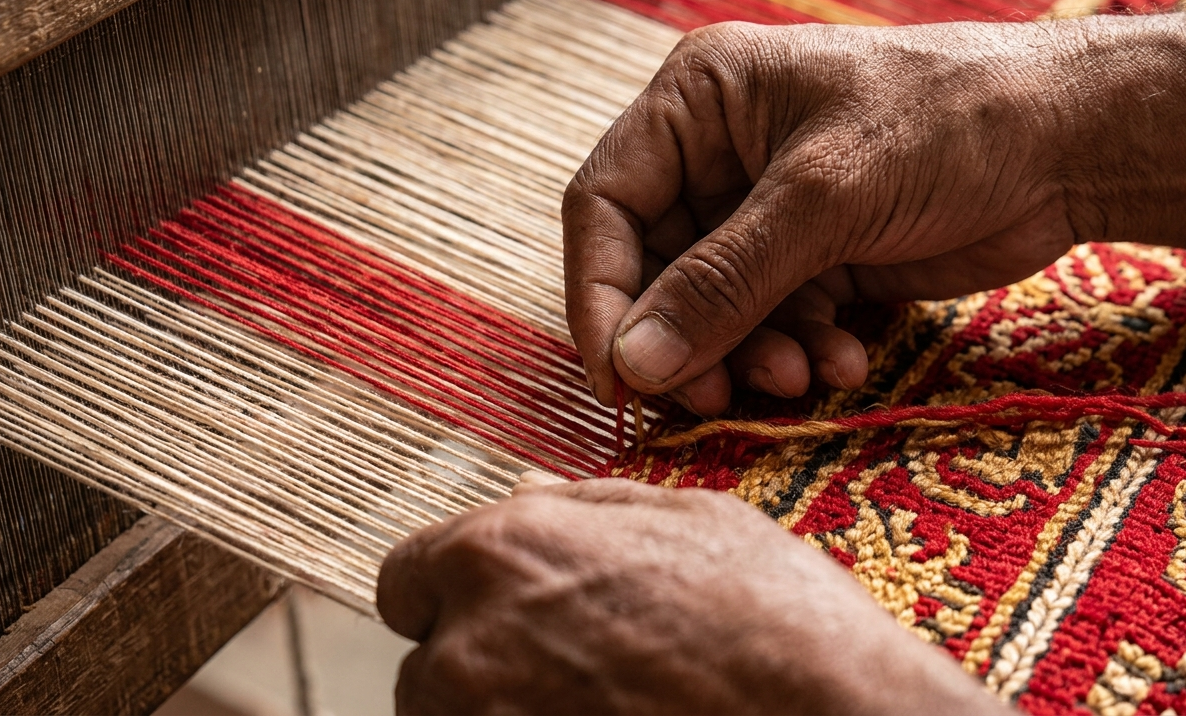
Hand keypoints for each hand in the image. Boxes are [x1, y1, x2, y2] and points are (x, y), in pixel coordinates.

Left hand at [377, 472, 1011, 715]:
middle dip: (480, 664)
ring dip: (502, 714)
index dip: (453, 593)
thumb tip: (524, 493)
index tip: (498, 612)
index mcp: (503, 551)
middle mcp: (471, 645)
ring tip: (597, 708)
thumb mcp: (693, 520)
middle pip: (426, 665)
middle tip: (570, 671)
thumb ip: (585, 505)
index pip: (408, 578)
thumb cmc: (777, 621)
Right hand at [563, 20, 1078, 414]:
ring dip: (749, 353)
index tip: (619, 376)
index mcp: (699, 100)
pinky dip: (801, 350)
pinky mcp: (816, 256)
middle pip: (657, 268)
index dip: (602, 294)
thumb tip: (633, 363)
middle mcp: (720, 153)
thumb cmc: (949, 122)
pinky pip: (774, 322)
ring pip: (715, 308)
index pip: (607, 205)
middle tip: (712, 396)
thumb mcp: (824, 198)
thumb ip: (723, 283)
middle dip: (687, 338)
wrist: (1073, 141)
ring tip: (800, 377)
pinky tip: (847, 358)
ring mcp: (768, 210)